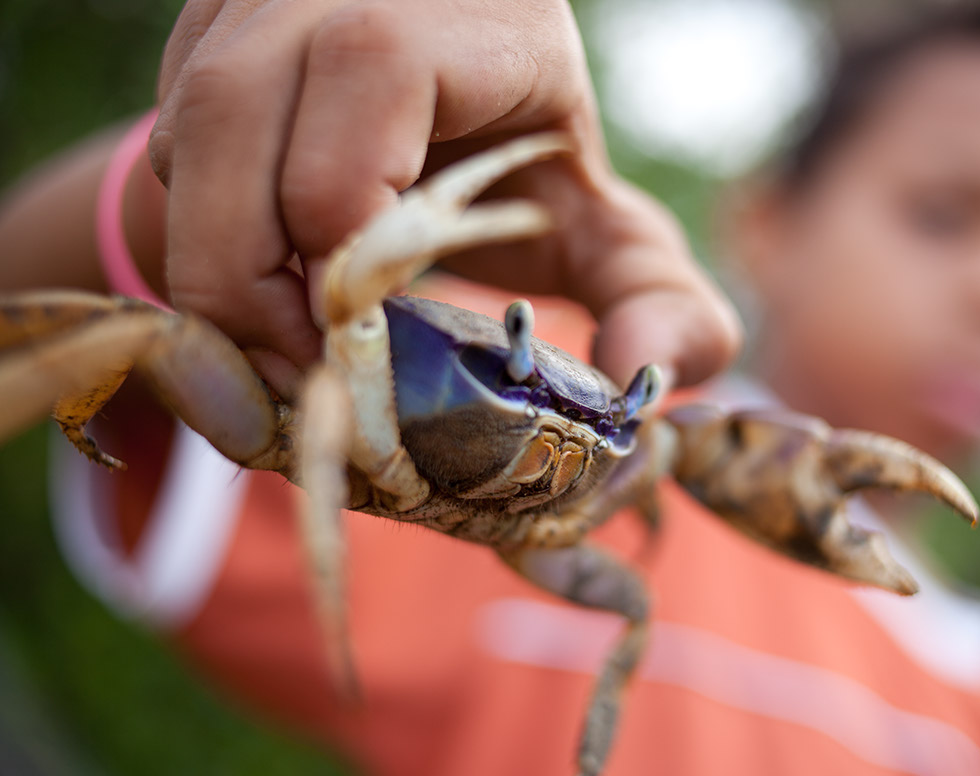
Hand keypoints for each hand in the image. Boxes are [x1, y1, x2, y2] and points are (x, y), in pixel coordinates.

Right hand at [148, 0, 741, 397]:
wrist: (458, 103)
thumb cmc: (536, 170)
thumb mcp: (610, 230)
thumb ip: (658, 298)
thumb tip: (646, 376)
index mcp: (469, 11)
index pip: (369, 79)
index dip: (346, 232)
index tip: (364, 348)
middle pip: (235, 120)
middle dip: (252, 284)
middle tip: (302, 378)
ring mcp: (257, 1)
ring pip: (183, 137)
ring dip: (215, 271)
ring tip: (279, 349)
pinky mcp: (202, 36)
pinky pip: (165, 146)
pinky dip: (194, 239)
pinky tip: (261, 291)